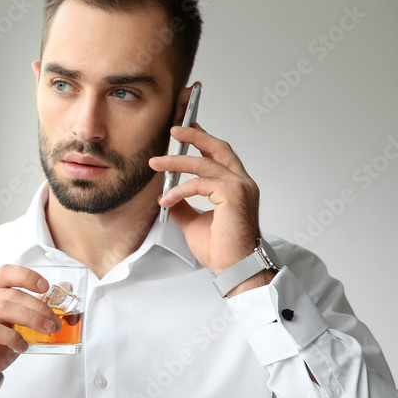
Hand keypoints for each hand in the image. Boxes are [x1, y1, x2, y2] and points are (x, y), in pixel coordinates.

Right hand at [0, 265, 61, 390]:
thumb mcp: (18, 321)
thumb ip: (36, 305)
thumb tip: (66, 289)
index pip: (6, 273)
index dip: (26, 276)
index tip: (45, 286)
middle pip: (10, 294)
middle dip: (37, 306)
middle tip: (54, 322)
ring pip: (2, 308)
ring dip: (30, 319)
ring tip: (46, 331)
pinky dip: (13, 337)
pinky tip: (23, 346)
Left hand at [148, 123, 261, 275]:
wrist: (233, 267)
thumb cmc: (221, 249)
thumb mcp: (193, 222)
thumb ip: (183, 205)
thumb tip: (168, 195)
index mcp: (236, 187)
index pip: (220, 156)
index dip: (204, 140)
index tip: (188, 129)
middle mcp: (242, 183)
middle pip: (217, 148)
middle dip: (195, 136)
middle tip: (174, 130)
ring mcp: (240, 187)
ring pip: (203, 164)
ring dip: (175, 162)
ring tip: (156, 163)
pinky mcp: (233, 194)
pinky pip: (198, 184)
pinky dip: (179, 190)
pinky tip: (166, 199)